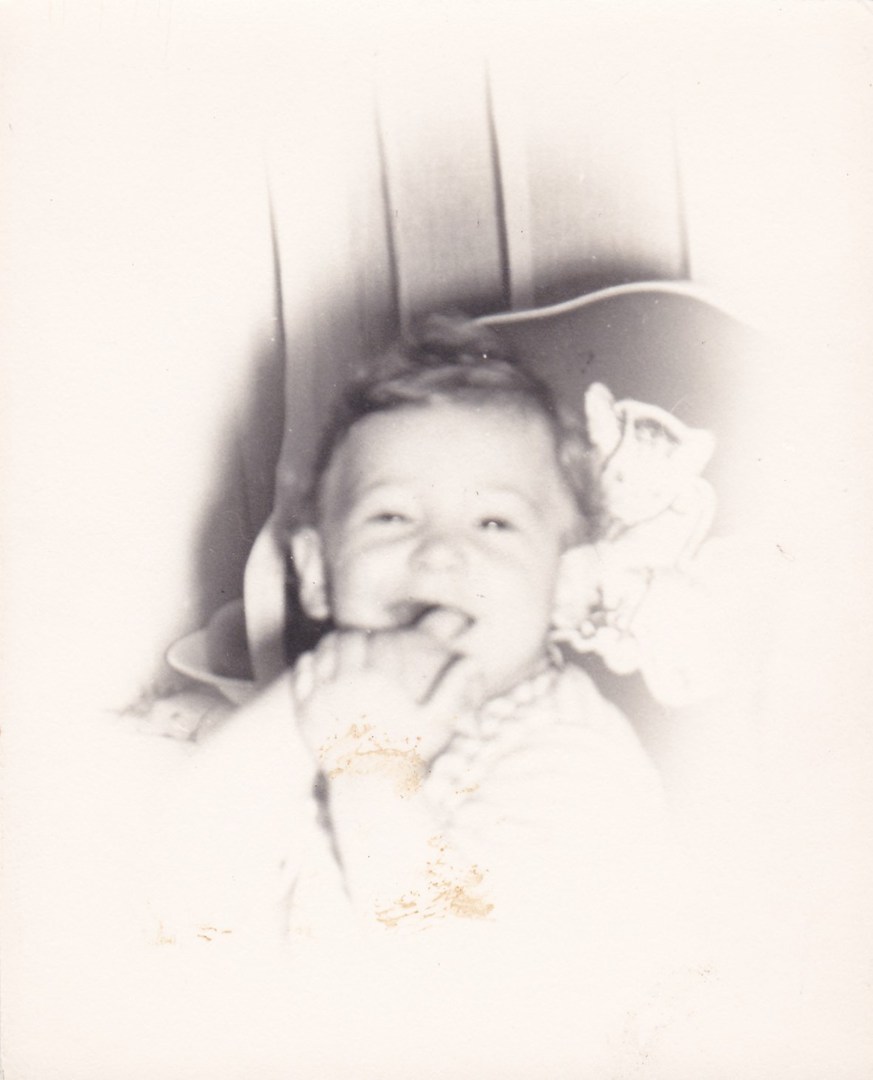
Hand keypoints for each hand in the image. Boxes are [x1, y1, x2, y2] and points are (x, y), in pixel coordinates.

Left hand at [291, 611, 483, 782]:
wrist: (369, 786)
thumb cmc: (406, 752)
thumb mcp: (436, 721)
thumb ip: (454, 688)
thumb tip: (473, 661)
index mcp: (373, 681)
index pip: (361, 638)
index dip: (366, 635)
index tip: (373, 639)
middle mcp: (344, 685)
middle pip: (338, 642)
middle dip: (348, 639)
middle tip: (356, 642)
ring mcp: (321, 699)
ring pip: (318, 655)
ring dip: (328, 649)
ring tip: (339, 651)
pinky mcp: (305, 713)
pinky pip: (300, 676)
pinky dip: (308, 665)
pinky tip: (317, 666)